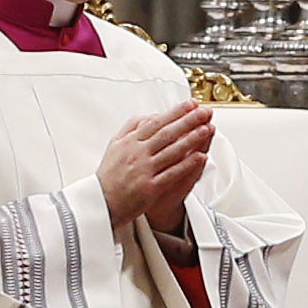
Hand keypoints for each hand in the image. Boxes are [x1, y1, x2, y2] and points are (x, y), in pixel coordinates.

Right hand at [97, 101, 213, 232]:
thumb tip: (151, 115)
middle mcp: (137, 154)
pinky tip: (200, 157)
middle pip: (167, 133)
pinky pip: (172, 173)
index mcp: (129, 142)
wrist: (100, 203)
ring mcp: (144, 170)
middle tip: (204, 111)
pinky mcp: (150, 188)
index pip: (156, 122)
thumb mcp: (115, 145)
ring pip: (172, 151)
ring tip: (207, 129)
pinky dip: (187, 164)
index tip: (190, 104)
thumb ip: (132, 127)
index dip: (175, 112)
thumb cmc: (109, 175)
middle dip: (188, 120)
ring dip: (192, 139)